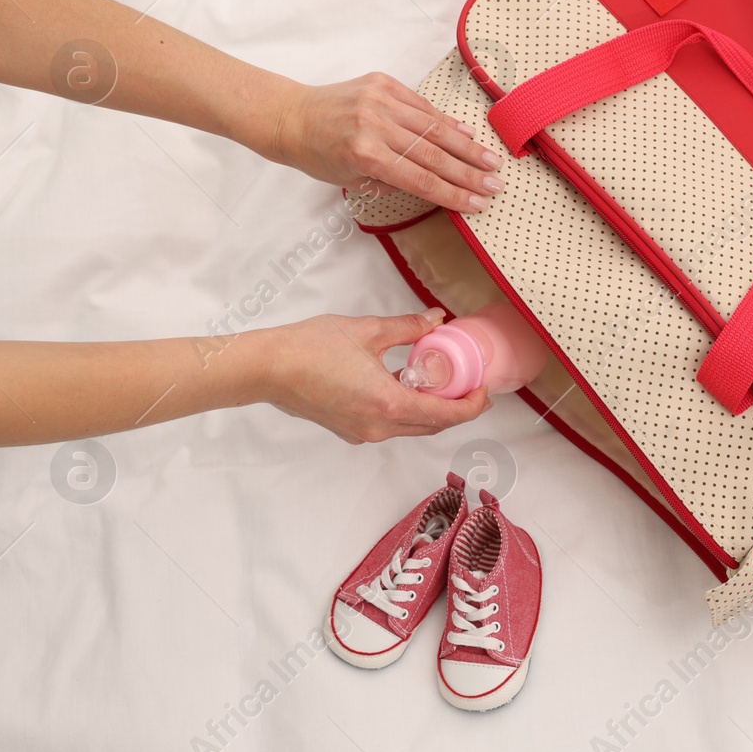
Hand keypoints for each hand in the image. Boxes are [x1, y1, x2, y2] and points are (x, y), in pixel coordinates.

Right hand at [254, 310, 491, 442]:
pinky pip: (390, 425)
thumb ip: (409, 328)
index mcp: (389, 404)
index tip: (484, 389)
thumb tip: (436, 319)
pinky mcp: (349, 430)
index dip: (472, 405)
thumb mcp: (369, 330)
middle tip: (472, 388)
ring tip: (443, 384)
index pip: (446, 416)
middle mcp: (379, 427)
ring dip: (432, 410)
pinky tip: (407, 385)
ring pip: (411, 428)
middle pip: (432, 427)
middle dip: (457, 410)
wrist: (267, 368)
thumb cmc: (311, 348)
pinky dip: (407, 410)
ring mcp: (362, 432)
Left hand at [271, 73, 504, 212]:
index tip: (478, 203)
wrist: (292, 116)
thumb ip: (394, 181)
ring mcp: (380, 100)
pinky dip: (445, 120)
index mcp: (365, 154)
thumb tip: (436, 183)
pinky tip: (466, 133)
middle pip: (434, 153)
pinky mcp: (383, 83)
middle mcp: (375, 124)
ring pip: (433, 126)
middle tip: (495, 183)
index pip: (421, 179)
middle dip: (469, 172)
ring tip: (490, 161)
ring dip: (466, 146)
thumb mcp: (353, 181)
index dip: (453, 193)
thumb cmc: (318, 155)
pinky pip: (421, 105)